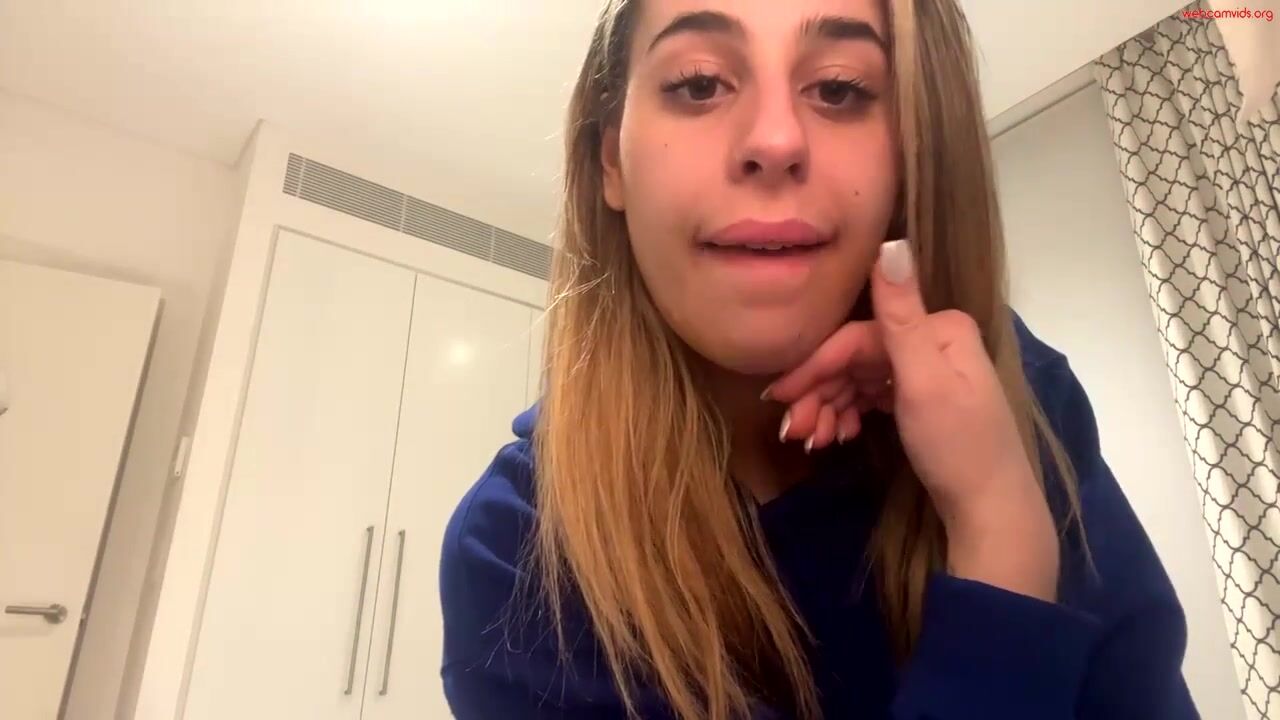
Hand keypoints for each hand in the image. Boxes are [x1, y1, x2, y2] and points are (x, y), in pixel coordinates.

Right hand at [765, 239, 1059, 600]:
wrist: (990, 512)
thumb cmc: (957, 446)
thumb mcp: (924, 380)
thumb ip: (900, 314)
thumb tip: (891, 242)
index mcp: (939, 328)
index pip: (859, 337)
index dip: (816, 364)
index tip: (777, 394)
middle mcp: (934, 341)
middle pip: (856, 358)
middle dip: (819, 392)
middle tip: (790, 428)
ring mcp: (928, 372)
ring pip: (859, 380)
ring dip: (829, 407)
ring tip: (809, 439)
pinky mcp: (922, 402)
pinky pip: (872, 398)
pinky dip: (849, 414)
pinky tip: (834, 435)